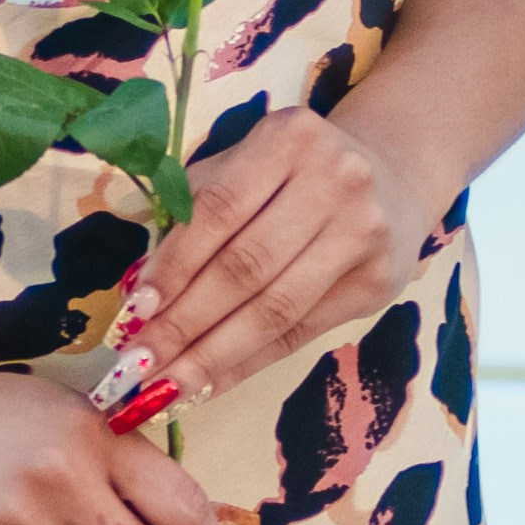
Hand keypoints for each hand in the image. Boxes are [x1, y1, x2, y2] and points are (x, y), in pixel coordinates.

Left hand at [111, 99, 424, 410]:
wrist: (392, 176)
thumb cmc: (294, 173)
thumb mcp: (243, 166)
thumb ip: (191, 213)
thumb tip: (139, 294)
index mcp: (289, 139)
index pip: (217, 211)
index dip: (172, 266)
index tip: (133, 312)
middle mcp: (335, 181)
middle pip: (246, 266)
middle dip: (184, 322)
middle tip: (138, 364)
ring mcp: (363, 233)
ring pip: (275, 309)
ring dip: (213, 355)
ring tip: (167, 385)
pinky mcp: (379, 282)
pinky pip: (300, 333)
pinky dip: (249, 362)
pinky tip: (211, 382)